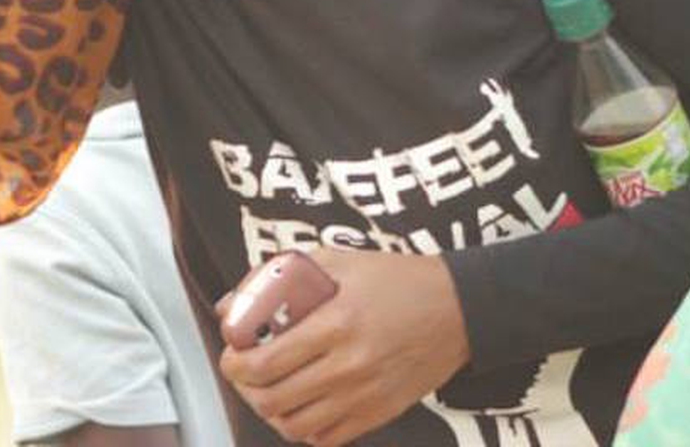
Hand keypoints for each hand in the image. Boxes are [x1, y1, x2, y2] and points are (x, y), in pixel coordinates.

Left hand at [218, 248, 470, 445]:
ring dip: (270, 412)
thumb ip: (280, 277)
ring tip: (267, 391)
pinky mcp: (380, 414)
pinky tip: (300, 406)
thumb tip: (231, 304)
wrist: (458, 309)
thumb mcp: (338, 261)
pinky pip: (327, 438)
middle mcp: (350, 366)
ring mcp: (366, 395)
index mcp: (337, 323)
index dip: (236, 365)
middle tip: (243, 373)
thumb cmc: (395, 280)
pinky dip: (303, 429)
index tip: (231, 355)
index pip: (267, 362)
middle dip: (246, 389)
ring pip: (296, 426)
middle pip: (274, 400)